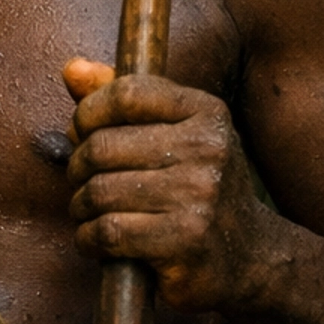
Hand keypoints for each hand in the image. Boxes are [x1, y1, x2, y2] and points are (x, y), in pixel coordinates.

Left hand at [61, 59, 268, 310]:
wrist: (251, 254)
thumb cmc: (196, 186)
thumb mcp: (173, 132)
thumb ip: (120, 99)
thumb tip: (72, 68)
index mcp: (206, 112)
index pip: (125, 93)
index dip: (87, 113)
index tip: (81, 133)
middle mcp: (208, 148)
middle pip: (101, 147)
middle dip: (77, 168)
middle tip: (82, 182)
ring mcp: (200, 195)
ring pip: (99, 192)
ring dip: (80, 207)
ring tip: (90, 212)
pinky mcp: (186, 240)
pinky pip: (107, 231)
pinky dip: (88, 238)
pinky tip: (97, 240)